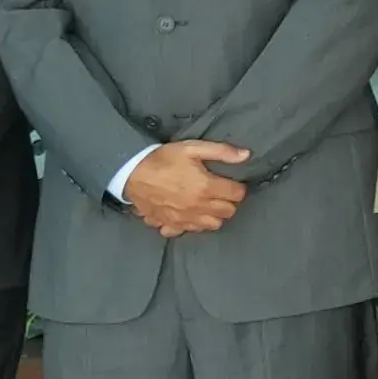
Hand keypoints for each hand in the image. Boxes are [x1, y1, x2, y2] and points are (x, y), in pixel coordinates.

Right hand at [120, 139, 250, 237]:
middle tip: (221, 192)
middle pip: (228, 212)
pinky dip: (194, 224)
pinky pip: (190, 231)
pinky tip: (191, 214)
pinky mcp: (171, 224)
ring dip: (215, 215)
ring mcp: (184, 218)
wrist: (132, 173)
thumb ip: (221, 151)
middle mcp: (198, 207)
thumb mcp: (192, 148)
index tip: (232, 183)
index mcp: (206, 187)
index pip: (237, 194)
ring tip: (208, 203)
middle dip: (229, 202)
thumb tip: (246, 155)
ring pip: (212, 225)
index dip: (238, 187)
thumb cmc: (163, 159)